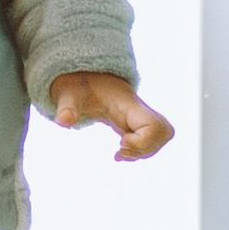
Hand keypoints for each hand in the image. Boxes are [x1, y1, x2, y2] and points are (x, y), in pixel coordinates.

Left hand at [49, 72, 172, 161]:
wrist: (85, 77)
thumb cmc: (78, 85)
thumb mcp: (68, 94)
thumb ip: (66, 107)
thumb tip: (63, 121)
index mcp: (127, 103)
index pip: (154, 124)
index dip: (143, 141)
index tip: (120, 142)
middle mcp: (139, 110)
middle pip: (165, 132)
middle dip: (147, 148)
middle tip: (121, 148)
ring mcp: (139, 117)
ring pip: (161, 137)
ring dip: (144, 151)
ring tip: (120, 152)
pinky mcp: (136, 123)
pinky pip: (152, 139)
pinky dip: (140, 150)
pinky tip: (119, 152)